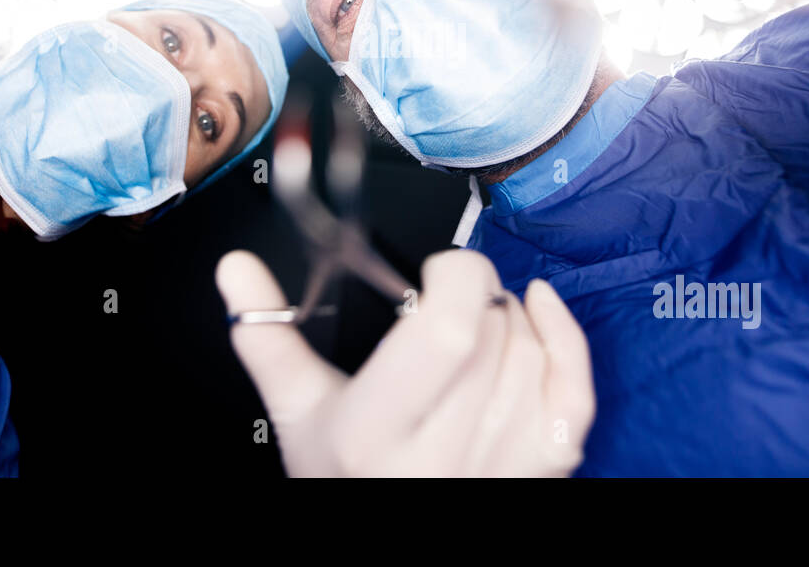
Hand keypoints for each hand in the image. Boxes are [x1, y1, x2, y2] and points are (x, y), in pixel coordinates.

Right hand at [215, 248, 594, 476]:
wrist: (380, 549)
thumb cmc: (342, 477)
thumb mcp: (296, 414)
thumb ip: (267, 339)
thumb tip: (234, 270)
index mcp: (373, 432)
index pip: (447, 333)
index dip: (457, 280)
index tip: (437, 271)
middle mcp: (440, 458)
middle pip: (492, 337)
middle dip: (479, 294)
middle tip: (450, 295)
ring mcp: (497, 471)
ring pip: (533, 358)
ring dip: (513, 316)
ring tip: (479, 317)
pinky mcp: (538, 476)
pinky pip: (573, 399)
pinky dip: (567, 344)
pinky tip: (541, 311)